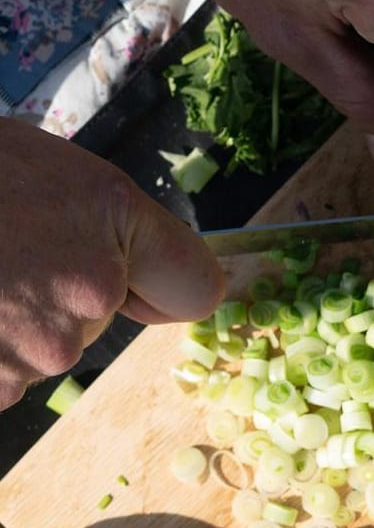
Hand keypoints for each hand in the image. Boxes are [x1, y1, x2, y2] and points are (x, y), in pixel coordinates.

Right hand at [0, 121, 223, 409]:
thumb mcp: (49, 172)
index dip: (156, 285)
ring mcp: (26, 355)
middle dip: (45, 294)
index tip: (125, 279)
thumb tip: (128, 286)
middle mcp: (84, 301)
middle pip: (89, 325)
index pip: (193, 289)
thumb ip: (107, 230)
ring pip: (30, 353)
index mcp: (112, 229)